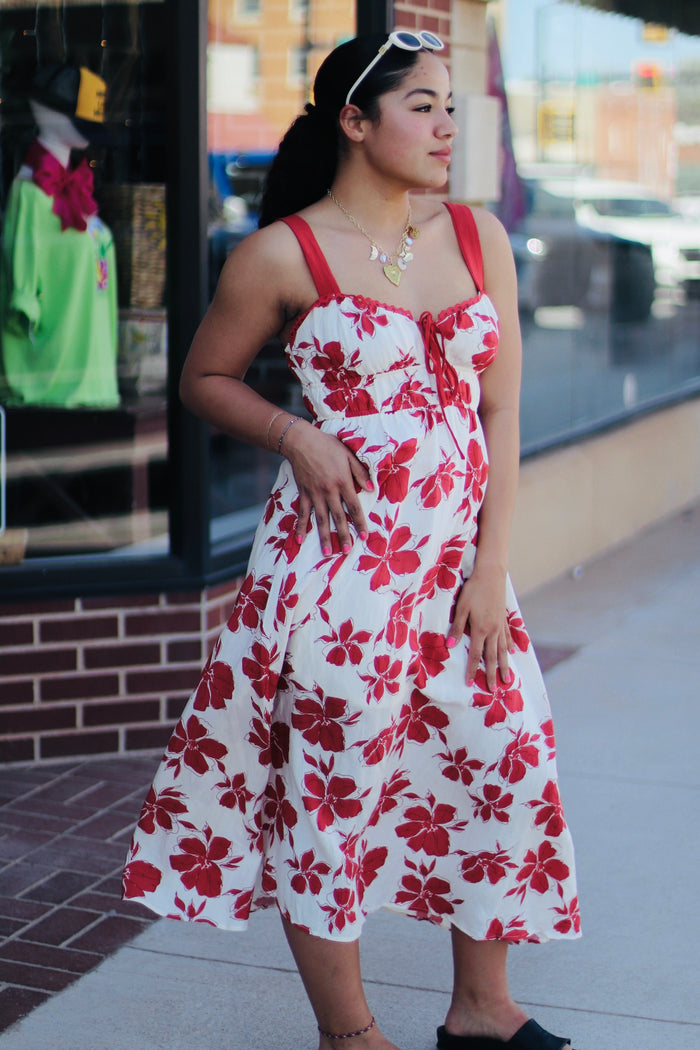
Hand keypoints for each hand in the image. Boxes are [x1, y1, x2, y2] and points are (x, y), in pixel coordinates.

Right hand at [281, 420, 371, 554]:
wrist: (301, 441)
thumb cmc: (327, 445)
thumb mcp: (348, 455)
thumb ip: (360, 472)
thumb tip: (372, 488)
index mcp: (343, 482)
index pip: (354, 507)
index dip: (360, 522)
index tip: (365, 536)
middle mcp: (329, 491)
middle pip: (338, 517)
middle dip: (344, 535)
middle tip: (348, 551)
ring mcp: (315, 494)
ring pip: (321, 519)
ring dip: (324, 537)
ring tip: (328, 553)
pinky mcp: (304, 493)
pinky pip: (303, 513)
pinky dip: (301, 527)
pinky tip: (300, 540)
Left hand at [447, 564, 511, 691]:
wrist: (491, 574)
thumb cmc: (473, 589)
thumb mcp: (461, 607)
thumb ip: (457, 627)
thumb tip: (450, 646)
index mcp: (481, 629)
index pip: (476, 655)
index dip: (473, 670)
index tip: (470, 683)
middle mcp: (493, 630)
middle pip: (492, 657)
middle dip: (492, 674)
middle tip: (494, 690)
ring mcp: (501, 625)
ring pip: (503, 650)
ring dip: (505, 665)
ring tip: (508, 679)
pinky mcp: (504, 618)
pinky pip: (508, 637)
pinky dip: (510, 646)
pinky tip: (512, 652)